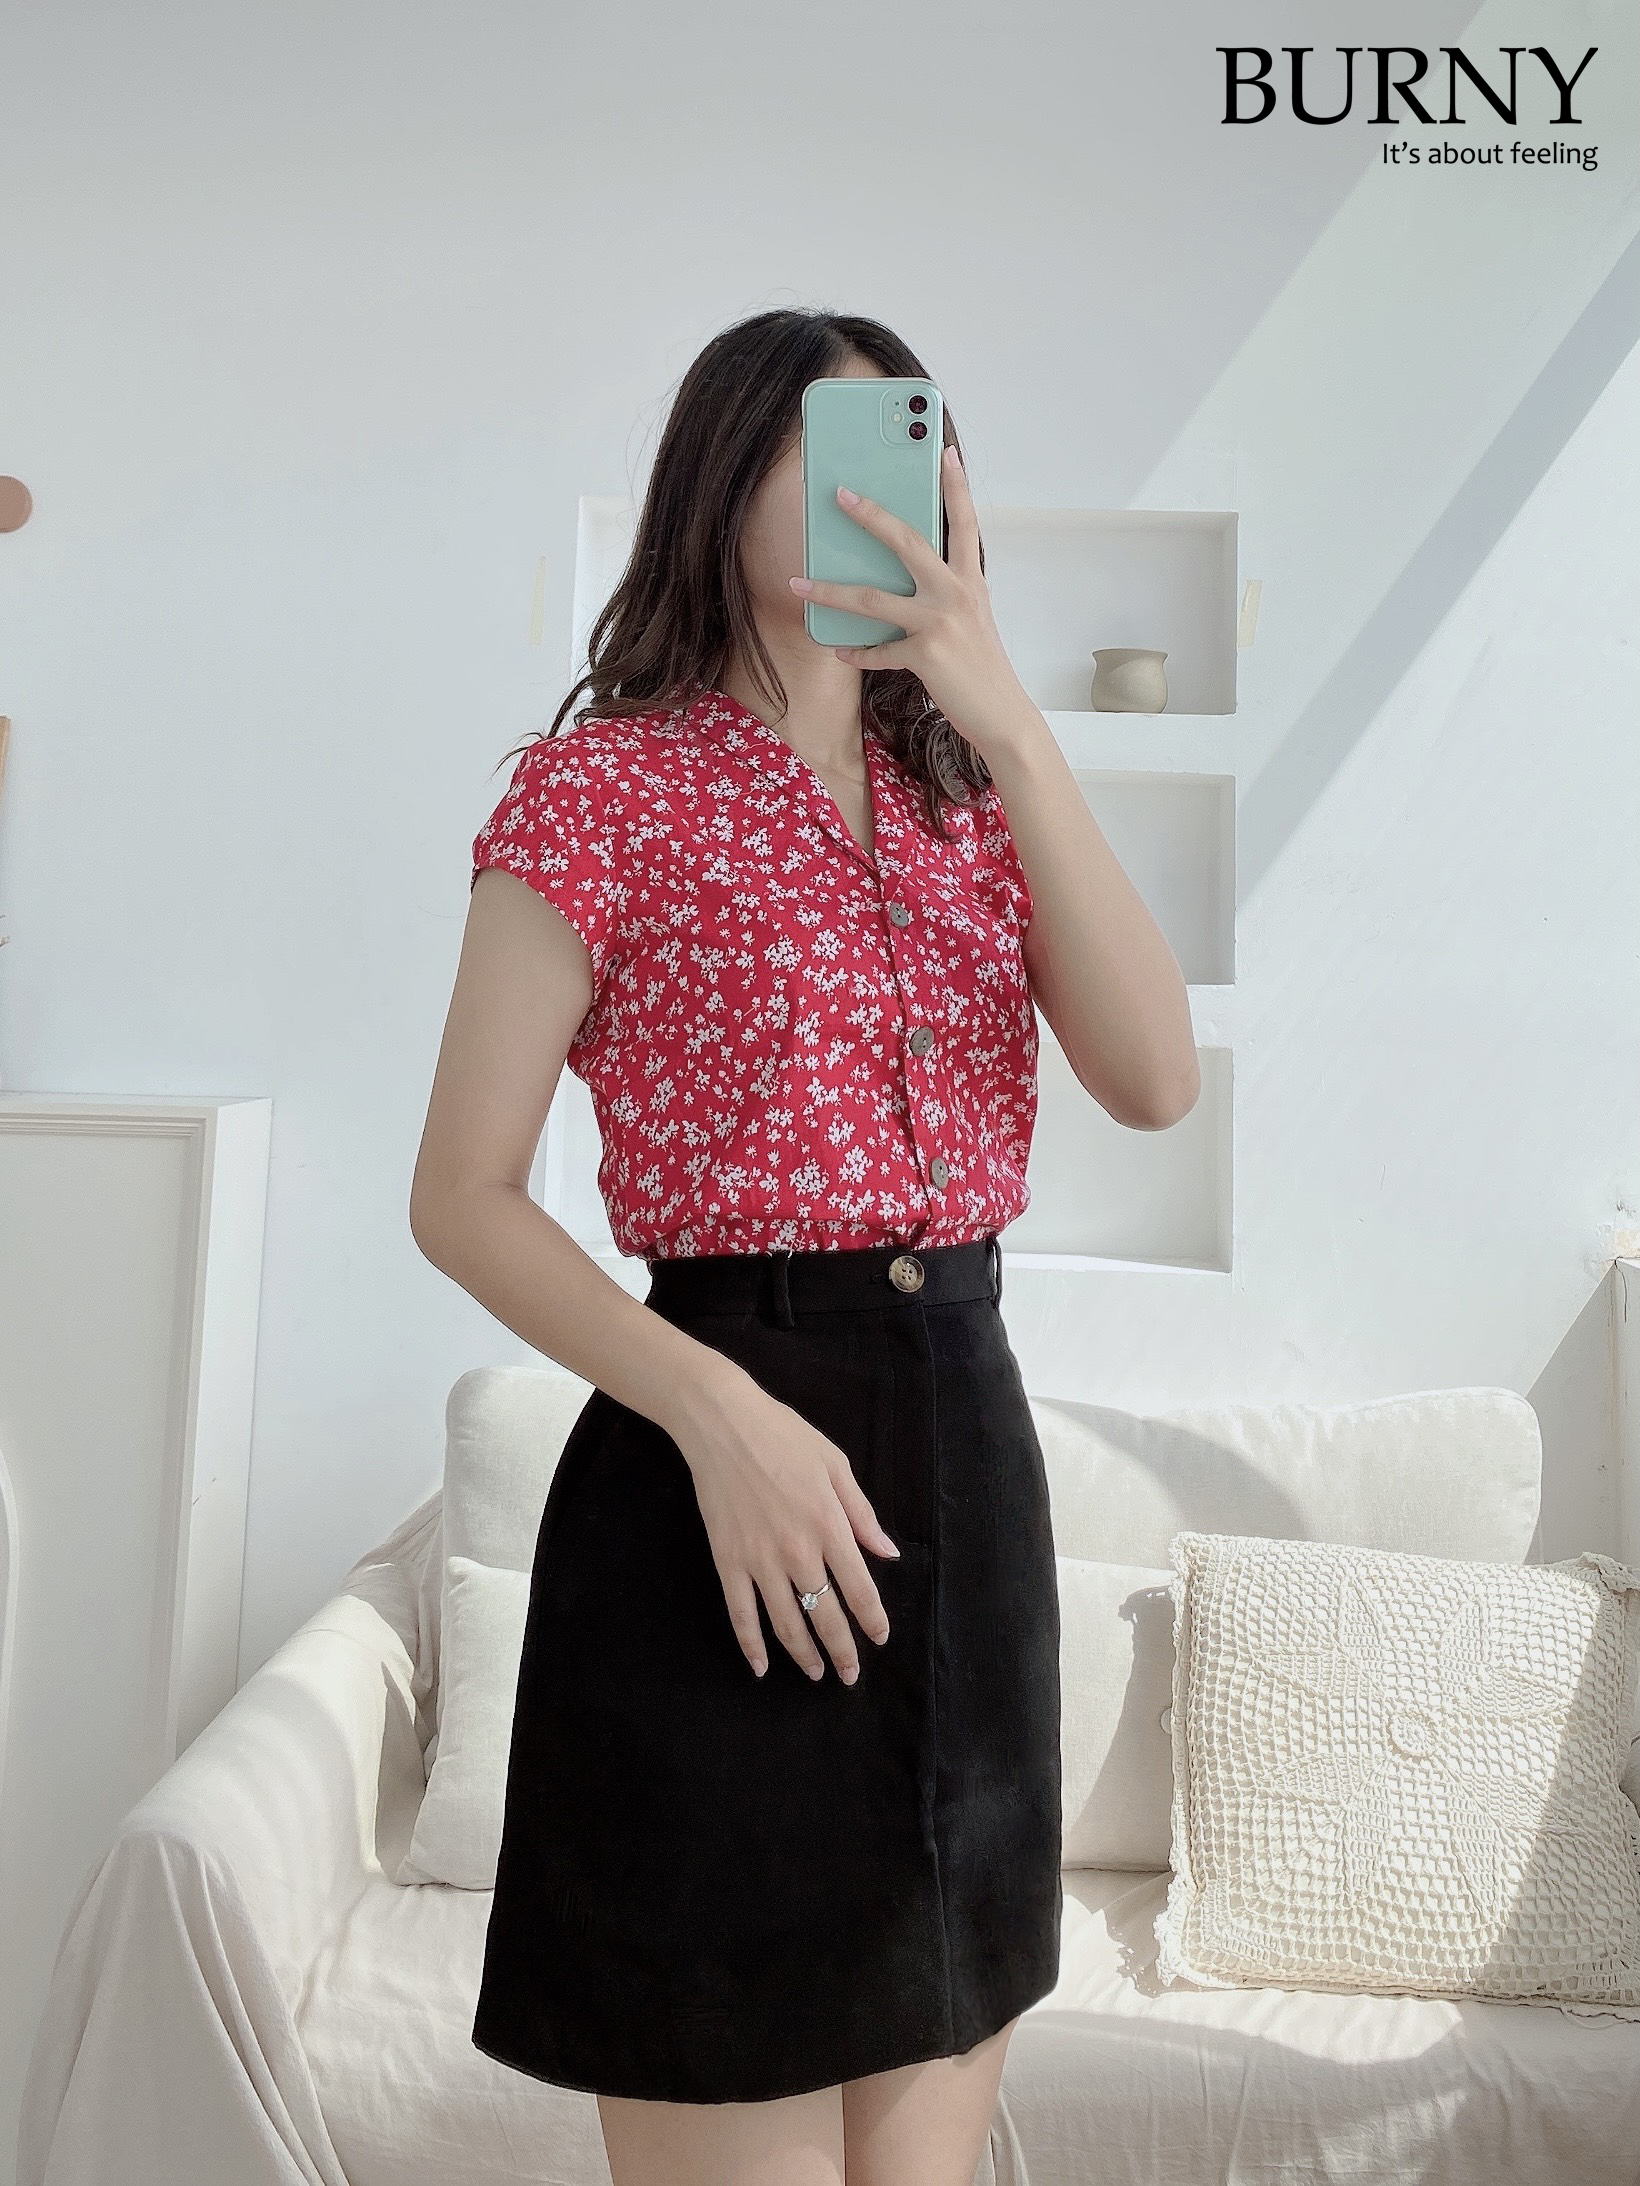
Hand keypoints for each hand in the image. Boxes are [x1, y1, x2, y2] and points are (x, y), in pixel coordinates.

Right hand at [668, 1363, 897, 1683]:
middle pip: (826, 1615)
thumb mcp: (835, 1464)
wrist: (723, 1423)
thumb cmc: (784, 1435)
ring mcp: (759, 1560)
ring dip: (804, 1654)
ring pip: (786, 1622)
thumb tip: (887, 1552)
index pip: (859, 1589)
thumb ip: (861, 1513)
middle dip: (842, 1651)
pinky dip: (751, 1644)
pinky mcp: (727, 1560)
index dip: (872, 1620)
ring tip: (815, 1674)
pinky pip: (740, 1613)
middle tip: (850, 1676)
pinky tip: (761, 1666)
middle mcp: (798, 1551)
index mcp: (830, 1525)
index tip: (880, 1638)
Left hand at [788, 443, 1032, 758]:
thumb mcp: (971, 618)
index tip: (944, 451)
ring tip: (799, 584)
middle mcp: (957, 593)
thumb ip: (943, 592)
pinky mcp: (926, 655)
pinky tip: (838, 648)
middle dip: (871, 515)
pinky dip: (856, 652)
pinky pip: (878, 651)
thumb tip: (898, 578)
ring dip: (830, 591)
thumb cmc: (981, 665)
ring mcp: (940, 623)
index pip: (964, 522)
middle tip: (840, 493)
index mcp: (970, 580)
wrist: (1002, 713)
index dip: (955, 486)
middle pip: (908, 542)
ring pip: (874, 599)